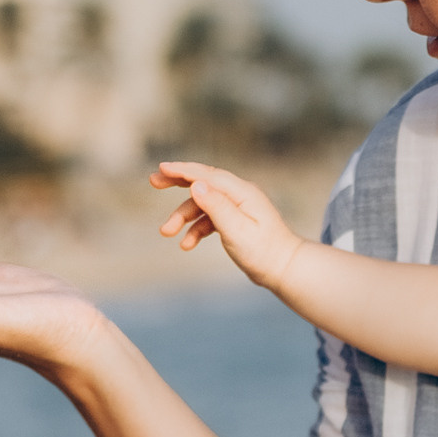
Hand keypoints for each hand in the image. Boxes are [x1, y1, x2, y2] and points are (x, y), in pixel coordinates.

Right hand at [150, 162, 305, 290]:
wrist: (284, 269)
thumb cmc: (264, 252)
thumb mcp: (236, 230)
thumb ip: (216, 206)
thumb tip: (196, 184)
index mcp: (242, 193)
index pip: (207, 175)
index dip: (183, 170)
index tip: (161, 167)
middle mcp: (240, 195)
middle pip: (203, 181)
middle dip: (177, 181)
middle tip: (153, 181)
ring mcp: (238, 208)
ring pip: (203, 205)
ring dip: (183, 216)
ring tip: (166, 232)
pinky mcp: (235, 221)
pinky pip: (210, 219)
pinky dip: (196, 229)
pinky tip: (186, 244)